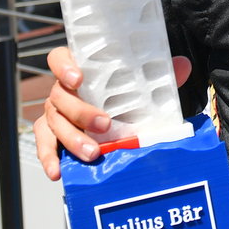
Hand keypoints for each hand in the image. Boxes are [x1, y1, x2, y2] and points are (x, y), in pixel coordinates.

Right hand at [33, 47, 192, 179]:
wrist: (113, 116)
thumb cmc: (120, 95)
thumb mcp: (138, 84)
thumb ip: (156, 74)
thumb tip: (183, 65)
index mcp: (78, 70)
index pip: (59, 58)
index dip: (64, 67)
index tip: (79, 79)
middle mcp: (61, 90)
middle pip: (60, 97)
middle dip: (81, 112)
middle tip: (104, 125)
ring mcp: (54, 113)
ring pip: (54, 123)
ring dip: (72, 139)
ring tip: (92, 153)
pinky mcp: (51, 135)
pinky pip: (45, 145)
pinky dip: (49, 158)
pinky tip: (58, 171)